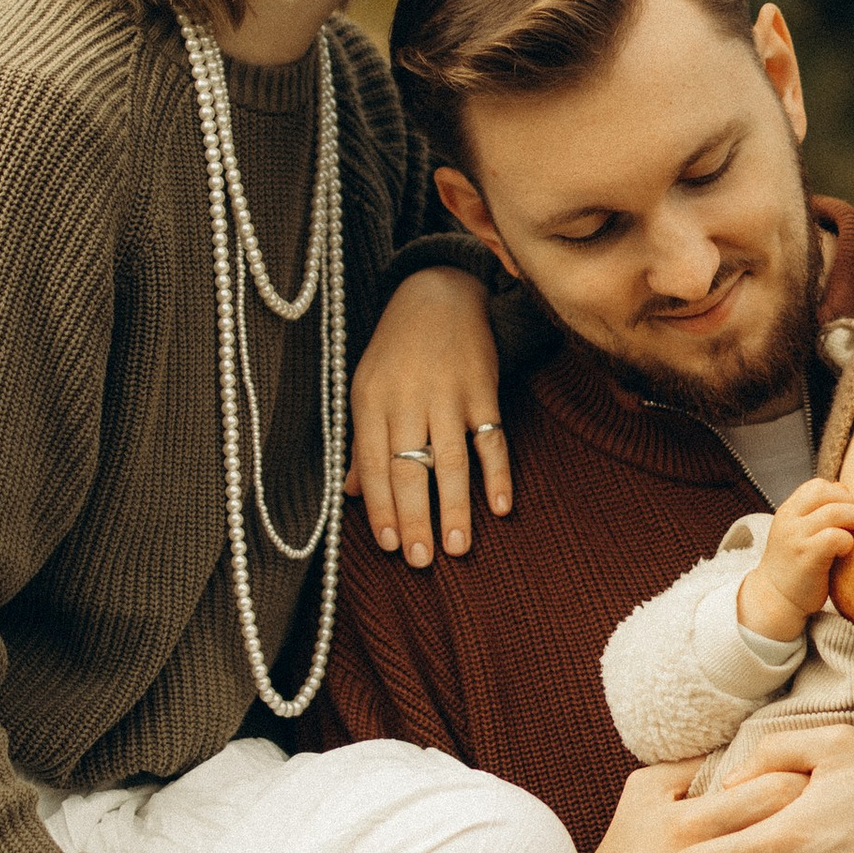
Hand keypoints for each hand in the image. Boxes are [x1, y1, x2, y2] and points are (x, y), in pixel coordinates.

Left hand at [348, 266, 511, 565]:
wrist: (438, 292)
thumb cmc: (396, 350)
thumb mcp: (366, 387)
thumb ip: (362, 442)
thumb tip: (352, 494)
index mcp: (371, 401)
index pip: (373, 465)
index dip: (381, 508)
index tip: (388, 546)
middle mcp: (407, 399)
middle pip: (410, 469)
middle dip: (415, 519)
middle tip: (421, 560)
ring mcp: (447, 394)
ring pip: (451, 460)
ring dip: (455, 507)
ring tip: (458, 547)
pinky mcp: (483, 389)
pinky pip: (492, 438)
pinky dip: (498, 472)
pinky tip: (501, 505)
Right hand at [739, 478, 853, 642]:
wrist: (774, 599)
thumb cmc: (794, 567)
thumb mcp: (798, 533)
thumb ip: (817, 513)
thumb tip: (844, 490)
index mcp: (788, 511)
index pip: (818, 485)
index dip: (839, 495)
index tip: (847, 515)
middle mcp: (789, 520)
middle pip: (828, 493)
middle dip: (852, 506)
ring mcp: (796, 537)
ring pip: (836, 512)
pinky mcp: (807, 557)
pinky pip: (836, 537)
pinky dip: (848, 542)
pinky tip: (846, 552)